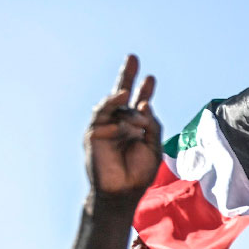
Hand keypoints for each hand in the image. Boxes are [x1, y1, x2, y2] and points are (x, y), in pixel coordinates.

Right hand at [85, 55, 161, 201]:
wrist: (122, 191)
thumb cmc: (139, 172)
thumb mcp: (153, 146)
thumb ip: (152, 124)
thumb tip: (144, 104)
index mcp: (135, 127)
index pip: (140, 104)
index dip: (145, 90)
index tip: (151, 77)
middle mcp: (120, 123)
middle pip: (123, 95)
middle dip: (128, 76)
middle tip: (133, 57)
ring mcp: (106, 127)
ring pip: (117, 105)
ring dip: (128, 103)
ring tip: (134, 93)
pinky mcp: (94, 132)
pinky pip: (104, 114)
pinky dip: (113, 104)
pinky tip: (122, 96)